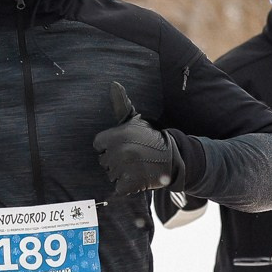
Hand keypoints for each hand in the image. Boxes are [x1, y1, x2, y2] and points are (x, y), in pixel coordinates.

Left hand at [93, 82, 179, 198]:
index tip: (122, 145)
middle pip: (103, 161)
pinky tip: (137, 177)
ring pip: (111, 174)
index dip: (108, 146)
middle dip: (115, 160)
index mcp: (118, 135)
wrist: (173, 157)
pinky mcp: (132, 183)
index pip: (98, 144)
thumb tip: (113, 84)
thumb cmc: (150, 137)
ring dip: (121, 173)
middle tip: (132, 156)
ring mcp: (125, 168)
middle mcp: (120, 151)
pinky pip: (119, 187)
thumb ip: (121, 104)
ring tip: (136, 166)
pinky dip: (127, 186)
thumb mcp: (135, 119)